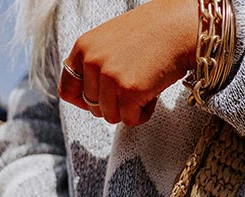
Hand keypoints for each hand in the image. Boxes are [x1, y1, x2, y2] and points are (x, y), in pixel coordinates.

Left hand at [58, 0, 197, 126]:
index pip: (67, 89)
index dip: (83, 101)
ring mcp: (109, 77)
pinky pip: (130, 120)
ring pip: (111, 116)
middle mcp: (92, 61)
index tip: (100, 102)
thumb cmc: (150, 35)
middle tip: (132, 87)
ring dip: (129, 110)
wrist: (178, 29)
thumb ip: (95, 66)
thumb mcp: (110, 43)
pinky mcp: (129, 91)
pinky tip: (152, 94)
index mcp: (83, 47)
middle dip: (114, 104)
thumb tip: (88, 99)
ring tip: (144, 88)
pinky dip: (143, 114)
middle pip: (93, 108)